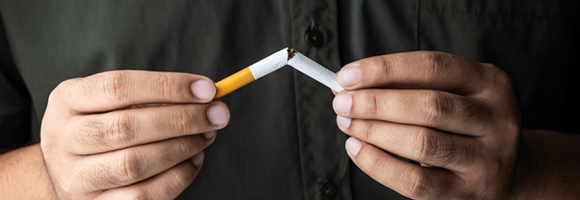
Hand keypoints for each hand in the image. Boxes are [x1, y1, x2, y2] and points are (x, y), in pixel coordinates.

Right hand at [40, 70, 229, 198]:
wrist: (66, 170)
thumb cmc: (101, 125)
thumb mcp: (110, 101)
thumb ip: (151, 96)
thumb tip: (206, 97)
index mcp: (68, 100)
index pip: (118, 87)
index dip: (167, 86)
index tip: (207, 89)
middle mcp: (63, 138)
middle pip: (126, 128)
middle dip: (182, 120)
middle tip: (217, 114)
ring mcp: (74, 176)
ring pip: (133, 164)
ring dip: (181, 148)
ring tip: (206, 135)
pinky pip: (141, 196)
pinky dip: (176, 178)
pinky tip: (194, 161)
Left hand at [333, 51, 519, 198]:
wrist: (506, 171)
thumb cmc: (463, 125)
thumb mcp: (449, 94)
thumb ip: (404, 86)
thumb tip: (347, 85)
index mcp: (490, 82)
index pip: (433, 66)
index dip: (385, 69)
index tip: (347, 76)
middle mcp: (495, 119)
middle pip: (428, 105)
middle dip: (375, 103)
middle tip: (341, 103)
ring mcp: (486, 159)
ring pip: (422, 142)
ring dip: (374, 131)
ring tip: (346, 123)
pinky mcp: (467, 191)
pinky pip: (416, 181)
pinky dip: (378, 164)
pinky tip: (356, 148)